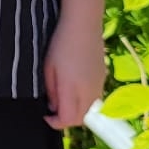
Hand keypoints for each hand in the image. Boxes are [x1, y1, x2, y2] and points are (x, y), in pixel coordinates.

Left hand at [44, 13, 105, 128]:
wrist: (83, 25)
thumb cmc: (60, 44)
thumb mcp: (48, 69)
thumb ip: (52, 91)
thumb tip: (54, 107)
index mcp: (74, 89)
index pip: (68, 119)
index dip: (55, 123)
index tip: (45, 116)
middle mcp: (90, 91)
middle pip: (80, 118)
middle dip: (65, 119)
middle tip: (51, 110)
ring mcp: (99, 84)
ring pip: (88, 108)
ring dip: (75, 109)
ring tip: (60, 96)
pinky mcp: (103, 77)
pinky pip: (94, 97)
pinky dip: (83, 100)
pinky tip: (72, 87)